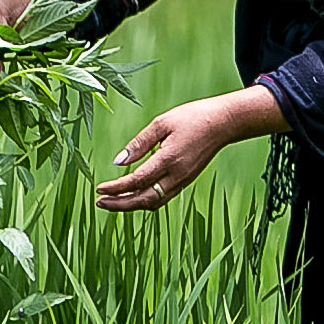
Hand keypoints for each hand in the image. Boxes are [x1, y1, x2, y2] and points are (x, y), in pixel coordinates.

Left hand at [96, 87, 282, 212]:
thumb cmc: (193, 117)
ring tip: (112, 202)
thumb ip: (139, 144)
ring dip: (131, 205)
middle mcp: (177, 175)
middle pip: (143, 199)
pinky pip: (162, 198)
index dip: (116, 188)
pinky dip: (145, 201)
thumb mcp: (162, 123)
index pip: (137, 180)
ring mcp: (183, 180)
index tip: (99, 189)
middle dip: (120, 204)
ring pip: (153, 202)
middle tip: (99, 202)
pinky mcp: (186, 180)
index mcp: (169, 159)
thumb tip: (118, 162)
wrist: (224, 123)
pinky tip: (133, 196)